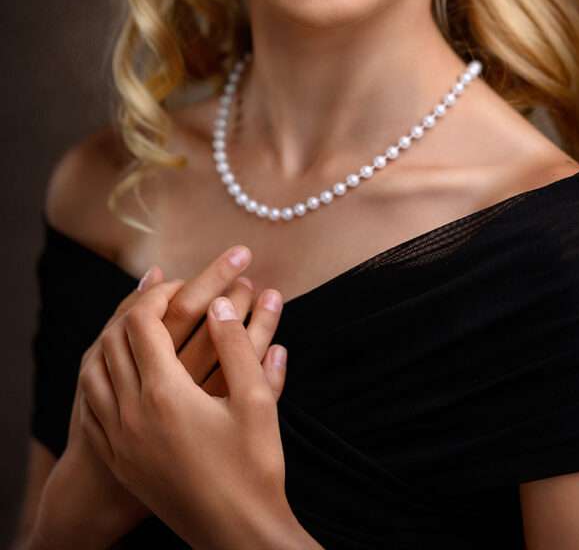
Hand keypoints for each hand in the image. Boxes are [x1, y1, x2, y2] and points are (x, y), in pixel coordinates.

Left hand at [78, 276, 293, 549]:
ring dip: (113, 340)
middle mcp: (131, 414)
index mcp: (164, 394)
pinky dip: (101, 376)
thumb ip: (236, 345)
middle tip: (164, 297)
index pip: (142, 323)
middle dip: (137, 309)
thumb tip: (220, 304)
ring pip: (95, 372)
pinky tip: (120, 371)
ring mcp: (120, 440)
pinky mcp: (120, 460)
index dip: (159, 294)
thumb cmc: (253, 466)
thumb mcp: (256, 399)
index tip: (184, 283)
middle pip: (114, 341)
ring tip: (139, 325)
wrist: (236, 535)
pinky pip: (93, 405)